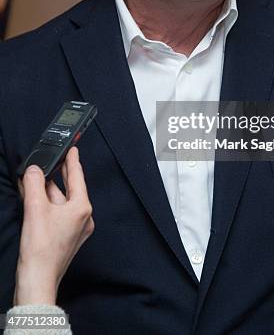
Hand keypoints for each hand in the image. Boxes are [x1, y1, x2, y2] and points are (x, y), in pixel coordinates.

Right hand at [14, 147, 94, 305]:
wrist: (38, 281)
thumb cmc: (41, 250)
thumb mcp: (35, 208)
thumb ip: (35, 183)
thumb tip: (35, 170)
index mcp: (82, 208)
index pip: (77, 177)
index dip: (73, 160)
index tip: (73, 149)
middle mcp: (83, 218)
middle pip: (70, 189)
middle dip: (57, 176)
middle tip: (52, 160)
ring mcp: (75, 229)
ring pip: (60, 202)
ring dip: (47, 191)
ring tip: (34, 179)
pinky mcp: (65, 238)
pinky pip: (57, 213)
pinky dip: (46, 204)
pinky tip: (35, 199)